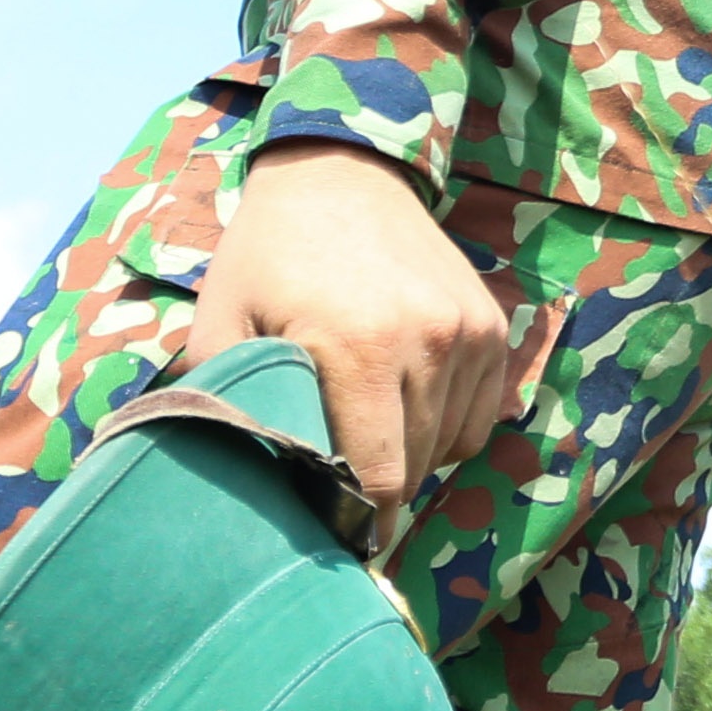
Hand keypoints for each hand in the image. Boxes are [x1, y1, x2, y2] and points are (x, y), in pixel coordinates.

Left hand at [179, 142, 515, 524]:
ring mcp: (469, 333)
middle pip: (416, 468)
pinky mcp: (490, 327)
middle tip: (337, 484)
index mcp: (357, 348)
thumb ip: (229, 403)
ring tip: (368, 427)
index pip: (379, 477)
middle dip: (377, 490)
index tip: (336, 537)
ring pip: (451, 447)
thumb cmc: (267, 256)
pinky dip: (444, 425)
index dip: (359, 522)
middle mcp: (428, 341)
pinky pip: (478, 416)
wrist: (340, 173)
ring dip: (413, 456)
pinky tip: (403, 398)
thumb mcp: (221, 323)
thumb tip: (242, 485)